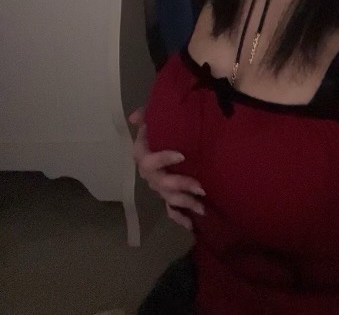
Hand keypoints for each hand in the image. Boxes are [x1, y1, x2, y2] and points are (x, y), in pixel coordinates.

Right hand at [129, 108, 204, 229]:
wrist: (166, 137)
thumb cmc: (160, 126)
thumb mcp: (154, 117)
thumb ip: (146, 115)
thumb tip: (135, 117)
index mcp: (143, 154)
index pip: (149, 160)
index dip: (163, 159)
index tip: (182, 155)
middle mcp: (149, 173)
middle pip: (161, 183)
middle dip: (181, 185)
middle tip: (200, 186)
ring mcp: (158, 185)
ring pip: (168, 197)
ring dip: (185, 202)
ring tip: (202, 207)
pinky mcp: (166, 194)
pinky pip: (170, 209)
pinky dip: (180, 217)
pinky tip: (191, 225)